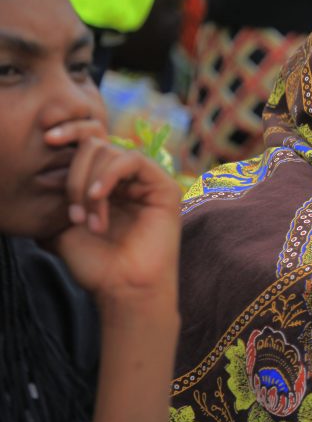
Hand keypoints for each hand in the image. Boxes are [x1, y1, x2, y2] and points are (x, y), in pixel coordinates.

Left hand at [43, 119, 180, 310]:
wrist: (124, 288)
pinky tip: (97, 199)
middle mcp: (127, 178)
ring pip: (109, 152)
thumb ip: (54, 197)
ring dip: (88, 186)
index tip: (45, 140)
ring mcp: (147, 181)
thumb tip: (38, 174)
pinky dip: (108, 176)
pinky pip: (131, 161)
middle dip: (74, 177)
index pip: (87, 143)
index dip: (68, 133)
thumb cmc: (96, 264)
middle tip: (72, 215)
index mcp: (106, 183)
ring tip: (87, 220)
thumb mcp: (61, 226)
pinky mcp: (163, 186)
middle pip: (94, 145)